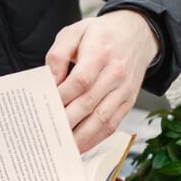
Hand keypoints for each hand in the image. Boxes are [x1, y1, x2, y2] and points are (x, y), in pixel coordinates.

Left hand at [46, 10, 158, 152]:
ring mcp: (125, 90)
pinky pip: (112, 125)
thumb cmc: (100, 34)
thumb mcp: (74, 32)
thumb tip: (50, 81)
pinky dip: (96, 139)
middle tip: (46, 133)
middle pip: (88, 104)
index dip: (61, 97)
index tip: (44, 108)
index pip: (80, 81)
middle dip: (66, 121)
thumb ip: (57, 55)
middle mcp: (116, 73)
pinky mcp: (129, 102)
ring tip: (61, 147)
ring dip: (81, 137)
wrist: (136, 33)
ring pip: (102, 119)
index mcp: (100, 52)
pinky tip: (80, 146)